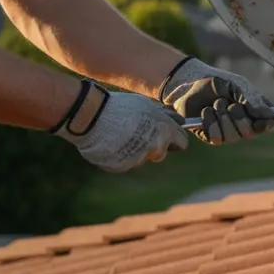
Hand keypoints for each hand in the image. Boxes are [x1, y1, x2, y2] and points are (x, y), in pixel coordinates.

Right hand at [52, 81, 189, 172]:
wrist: (92, 115)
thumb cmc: (121, 106)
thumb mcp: (148, 106)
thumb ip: (165, 117)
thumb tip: (179, 120)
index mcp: (165, 132)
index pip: (181, 143)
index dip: (175, 140)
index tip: (170, 138)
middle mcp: (155, 148)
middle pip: (160, 153)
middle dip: (154, 146)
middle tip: (138, 134)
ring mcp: (138, 160)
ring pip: (141, 159)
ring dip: (136, 151)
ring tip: (120, 136)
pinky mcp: (122, 167)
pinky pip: (125, 163)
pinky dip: (120, 156)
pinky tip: (111, 144)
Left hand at [157, 56, 273, 144]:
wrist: (191, 83)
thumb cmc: (217, 82)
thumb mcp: (237, 86)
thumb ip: (253, 100)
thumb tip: (269, 117)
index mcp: (254, 112)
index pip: (268, 126)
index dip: (267, 126)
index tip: (263, 122)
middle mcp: (243, 125)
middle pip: (250, 133)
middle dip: (239, 117)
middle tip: (230, 104)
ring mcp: (227, 133)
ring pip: (233, 137)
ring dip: (223, 118)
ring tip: (215, 104)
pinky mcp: (211, 136)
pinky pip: (217, 138)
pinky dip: (211, 122)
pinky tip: (206, 112)